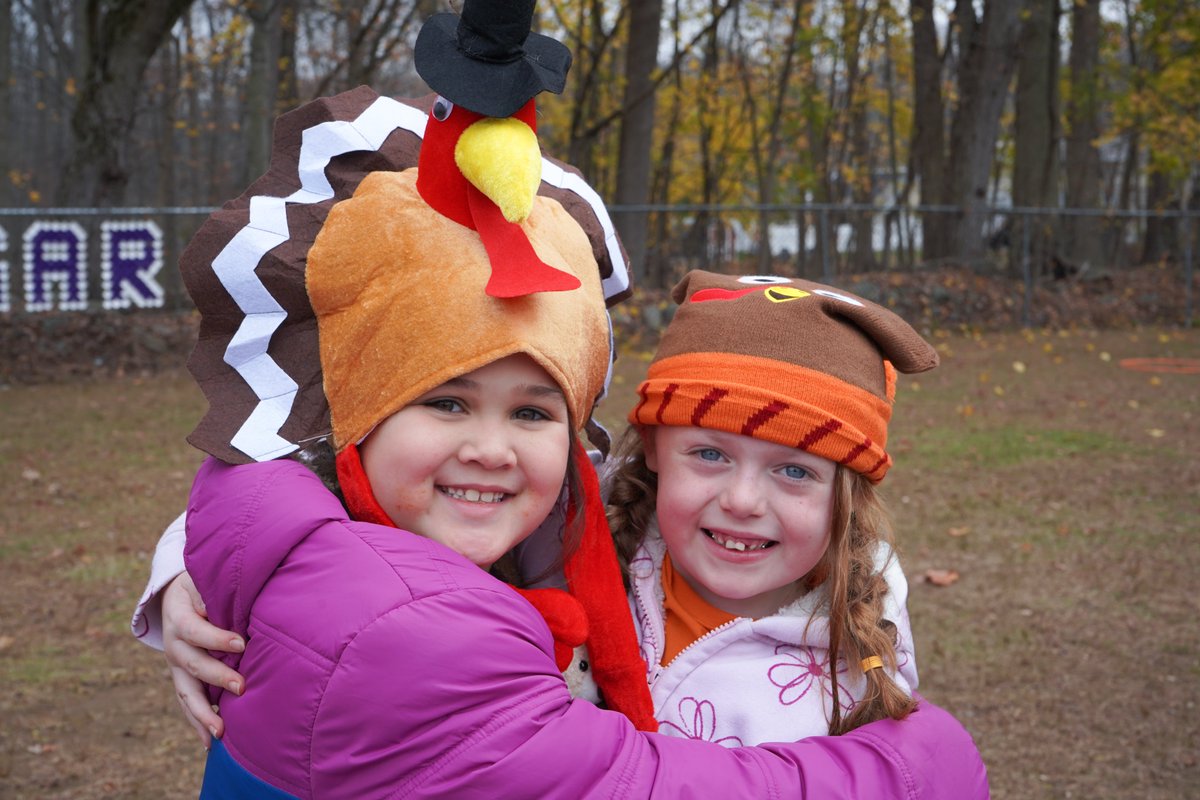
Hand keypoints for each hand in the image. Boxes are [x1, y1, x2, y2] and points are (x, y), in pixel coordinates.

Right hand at [162, 572, 244, 746]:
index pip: (195, 629)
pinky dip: (198, 722)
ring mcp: (175, 664)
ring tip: (220, 732)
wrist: (179, 595)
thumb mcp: (205, 579)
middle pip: (191, 664)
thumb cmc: (203, 584)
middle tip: (242, 687)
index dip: (216, 637)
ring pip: (185, 692)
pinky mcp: (182, 678)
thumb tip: (236, 599)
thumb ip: (218, 589)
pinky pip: (187, 702)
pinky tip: (210, 741)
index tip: (241, 644)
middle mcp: (173, 643)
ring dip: (202, 713)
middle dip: (216, 677)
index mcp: (179, 615)